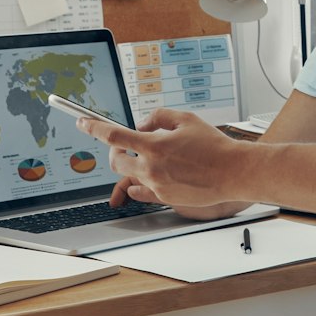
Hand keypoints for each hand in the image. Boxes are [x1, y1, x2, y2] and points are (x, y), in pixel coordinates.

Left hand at [77, 108, 256, 220]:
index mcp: (155, 144)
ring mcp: (157, 185)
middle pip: (115, 161)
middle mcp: (152, 167)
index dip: (93, 128)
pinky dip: (142, 181)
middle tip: (125, 145)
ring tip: (149, 158)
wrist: (233, 172)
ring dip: (132, 165)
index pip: (113, 135)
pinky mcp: (164, 198)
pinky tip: (153, 174)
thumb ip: (158, 117)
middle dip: (115, 151)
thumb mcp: (186, 119)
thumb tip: (141, 125)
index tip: (82, 123)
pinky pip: (141, 191)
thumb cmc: (213, 145)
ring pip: (128, 176)